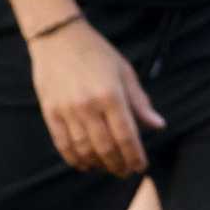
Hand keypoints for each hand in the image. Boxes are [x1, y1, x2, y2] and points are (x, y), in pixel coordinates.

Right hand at [28, 20, 163, 174]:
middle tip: (125, 172)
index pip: (126, 136)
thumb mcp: (124, 72)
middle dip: (119, 165)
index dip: (135, 156)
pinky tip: (85, 164)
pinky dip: (75, 159)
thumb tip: (158, 126)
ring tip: (108, 168)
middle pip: (106, 148)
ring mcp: (67, 111)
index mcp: (111, 95)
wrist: (58, 38)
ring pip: (85, 150)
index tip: (141, 166)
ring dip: (98, 165)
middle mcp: (89, 106)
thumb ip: (140, 102)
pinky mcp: (50, 113)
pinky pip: (63, 144)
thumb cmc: (96, 53)